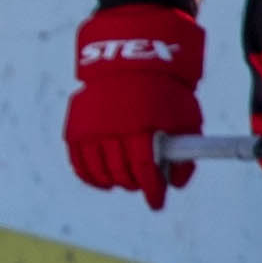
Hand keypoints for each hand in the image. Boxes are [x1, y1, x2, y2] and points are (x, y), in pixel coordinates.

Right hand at [66, 6, 204, 206]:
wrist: (129, 59)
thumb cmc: (163, 90)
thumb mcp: (184, 116)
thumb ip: (185, 151)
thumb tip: (177, 183)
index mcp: (141, 126)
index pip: (144, 170)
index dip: (152, 191)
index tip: (157, 203)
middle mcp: (113, 128)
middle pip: (122, 172)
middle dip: (135, 184)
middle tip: (143, 185)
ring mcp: (91, 128)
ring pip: (100, 170)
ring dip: (114, 181)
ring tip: (123, 183)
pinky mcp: (76, 127)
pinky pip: (79, 162)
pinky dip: (89, 176)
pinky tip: (101, 181)